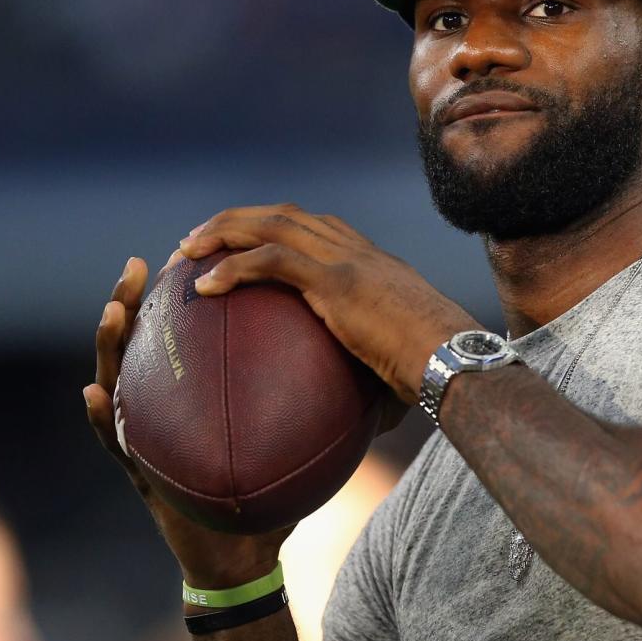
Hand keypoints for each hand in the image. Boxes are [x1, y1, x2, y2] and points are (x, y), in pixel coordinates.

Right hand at [84, 257, 291, 588]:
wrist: (245, 545)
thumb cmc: (273, 484)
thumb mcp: (303, 432)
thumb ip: (323, 395)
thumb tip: (374, 364)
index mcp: (204, 383)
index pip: (194, 328)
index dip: (193, 290)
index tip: (200, 251)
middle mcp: (169, 398)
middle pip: (149, 339)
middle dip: (139, 297)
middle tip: (142, 264)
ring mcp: (149, 429)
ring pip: (122, 376)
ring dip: (112, 341)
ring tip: (115, 310)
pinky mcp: (138, 467)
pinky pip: (115, 438)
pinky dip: (104, 415)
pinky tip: (95, 392)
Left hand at [177, 204, 480, 403]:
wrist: (456, 357)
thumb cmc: (438, 371)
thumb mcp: (399, 360)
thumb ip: (371, 374)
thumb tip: (358, 426)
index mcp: (371, 262)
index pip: (313, 225)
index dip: (270, 226)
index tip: (238, 240)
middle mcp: (357, 250)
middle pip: (284, 214)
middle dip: (235, 220)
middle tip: (195, 241)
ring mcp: (347, 260)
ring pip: (271, 226)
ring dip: (222, 233)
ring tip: (185, 252)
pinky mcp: (338, 281)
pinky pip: (272, 262)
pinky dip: (234, 268)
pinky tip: (204, 287)